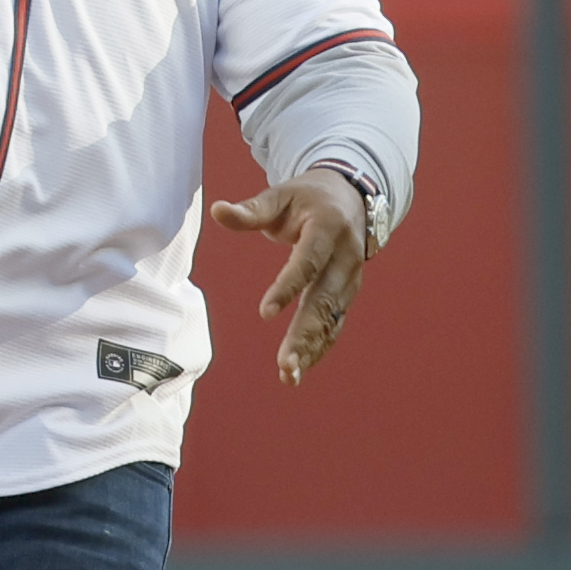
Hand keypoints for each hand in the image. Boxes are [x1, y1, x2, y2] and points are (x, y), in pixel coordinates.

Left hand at [208, 167, 369, 389]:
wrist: (352, 197)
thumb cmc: (308, 197)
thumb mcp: (280, 195)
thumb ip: (251, 210)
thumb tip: (218, 211)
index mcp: (327, 227)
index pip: (308, 261)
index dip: (288, 287)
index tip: (265, 313)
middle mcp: (346, 256)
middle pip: (324, 299)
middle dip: (305, 333)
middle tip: (284, 363)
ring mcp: (351, 277)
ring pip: (332, 318)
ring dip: (312, 348)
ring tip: (289, 375)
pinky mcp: (348, 293)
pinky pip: (334, 323)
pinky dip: (319, 347)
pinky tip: (300, 368)